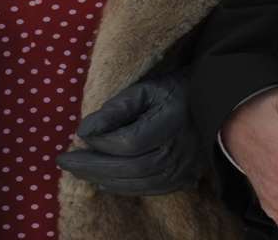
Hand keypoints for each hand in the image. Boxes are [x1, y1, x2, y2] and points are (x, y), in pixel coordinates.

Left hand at [56, 72, 199, 194]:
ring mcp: (183, 170)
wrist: (212, 103)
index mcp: (171, 123)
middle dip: (93, 166)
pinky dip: (123, 187)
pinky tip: (103, 181)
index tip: (79, 133)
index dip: (102, 141)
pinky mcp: (182, 179)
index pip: (129, 142)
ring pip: (137, 183)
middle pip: (130, 168)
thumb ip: (116, 108)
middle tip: (64, 161)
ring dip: (103, 179)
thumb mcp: (145, 88)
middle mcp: (178, 152)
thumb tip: (83, 131)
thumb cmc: (174, 90)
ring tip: (78, 170)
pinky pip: (148, 189)